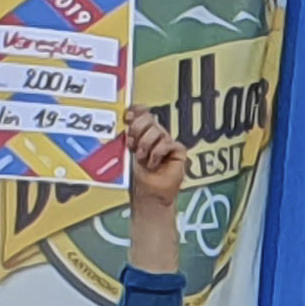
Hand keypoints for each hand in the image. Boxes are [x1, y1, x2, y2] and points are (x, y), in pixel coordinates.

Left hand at [122, 106, 186, 276]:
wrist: (148, 195)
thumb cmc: (136, 178)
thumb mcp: (127, 153)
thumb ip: (129, 135)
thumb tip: (126, 117)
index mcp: (143, 134)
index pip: (143, 113)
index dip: (137, 110)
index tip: (129, 114)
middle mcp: (156, 136)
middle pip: (149, 119)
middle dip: (139, 130)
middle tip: (134, 144)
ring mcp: (167, 143)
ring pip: (158, 131)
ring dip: (146, 146)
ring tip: (143, 158)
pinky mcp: (178, 151)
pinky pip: (167, 143)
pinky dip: (157, 153)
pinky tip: (154, 163)